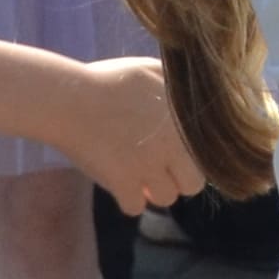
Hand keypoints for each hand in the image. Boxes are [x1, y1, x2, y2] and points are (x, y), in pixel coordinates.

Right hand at [64, 57, 202, 211]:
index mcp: (183, 122)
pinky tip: (119, 182)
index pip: (208, 157)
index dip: (190, 158)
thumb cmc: (110, 82)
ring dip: (152, 190)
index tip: (174, 153)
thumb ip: (181, 85)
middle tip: (157, 167)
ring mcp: (148, 166)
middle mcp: (171, 146)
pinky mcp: (122, 182)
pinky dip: (128, 199)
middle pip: (191, 185)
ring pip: (165, 198)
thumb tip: (201, 91)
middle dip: (176, 179)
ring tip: (136, 171)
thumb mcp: (153, 70)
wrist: (70, 98)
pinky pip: (135, 207)